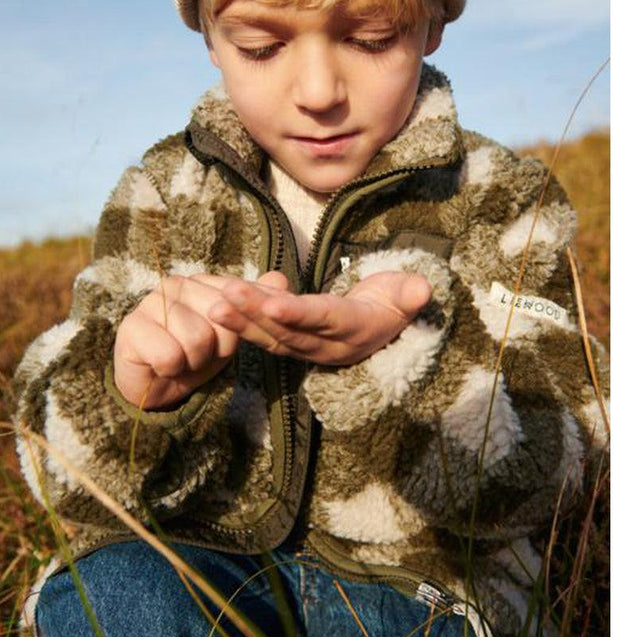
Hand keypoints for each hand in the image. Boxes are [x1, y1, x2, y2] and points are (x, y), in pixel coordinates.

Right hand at [113, 271, 286, 408]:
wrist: (155, 383)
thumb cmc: (194, 355)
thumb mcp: (230, 334)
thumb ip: (254, 306)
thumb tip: (280, 279)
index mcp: (202, 281)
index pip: (239, 305)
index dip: (233, 337)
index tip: (218, 345)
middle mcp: (176, 284)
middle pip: (221, 324)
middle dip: (213, 351)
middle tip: (195, 354)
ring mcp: (150, 302)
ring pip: (197, 341)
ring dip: (192, 361)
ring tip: (180, 358)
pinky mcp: (131, 327)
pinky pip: (170, 356)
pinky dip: (170, 369)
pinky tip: (161, 364)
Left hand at [208, 271, 431, 365]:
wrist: (383, 329)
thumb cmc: (393, 302)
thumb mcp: (406, 296)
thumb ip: (410, 293)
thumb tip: (423, 288)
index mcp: (354, 329)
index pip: (322, 320)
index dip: (297, 314)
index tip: (271, 304)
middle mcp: (327, 345)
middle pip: (288, 331)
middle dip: (255, 315)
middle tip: (226, 295)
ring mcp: (307, 348)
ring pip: (270, 337)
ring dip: (240, 322)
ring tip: (213, 305)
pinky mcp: (291, 345)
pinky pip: (263, 336)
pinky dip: (240, 324)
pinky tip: (216, 306)